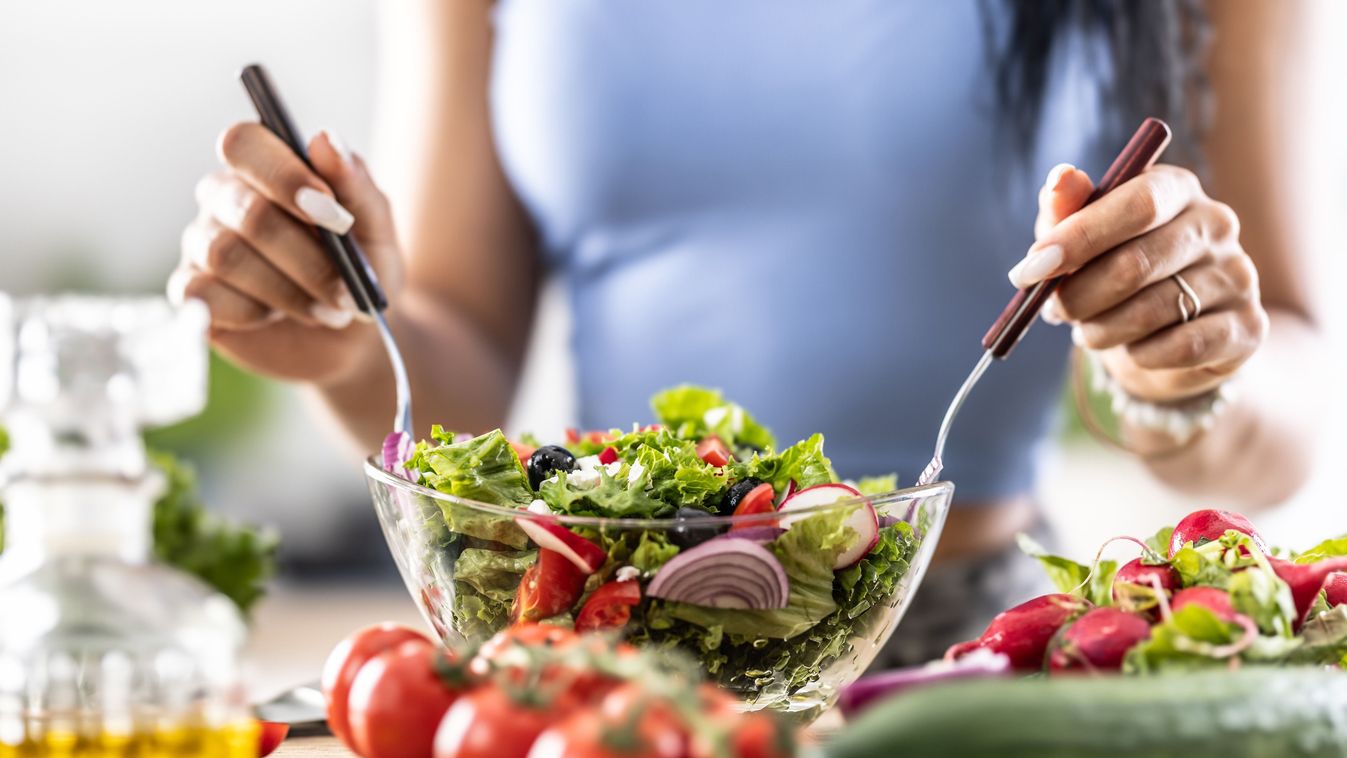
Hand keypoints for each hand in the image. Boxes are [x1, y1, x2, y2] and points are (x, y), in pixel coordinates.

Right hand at [168, 125, 403, 384]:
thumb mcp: (377, 231)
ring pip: (226, 255)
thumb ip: (356, 185)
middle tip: (347, 290)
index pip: (244, 143)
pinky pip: (201, 296)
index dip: (284, 175)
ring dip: (288, 291)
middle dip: (307, 258)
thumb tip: (325, 140)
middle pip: (247, 211)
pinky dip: (250, 313)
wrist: (355, 338)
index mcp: (266, 168)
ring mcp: (201, 243)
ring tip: (327, 310)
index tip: (333, 215)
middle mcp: (225, 198)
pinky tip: (275, 318)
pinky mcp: (191, 292)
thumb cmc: (362, 271)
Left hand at [1018, 163, 1267, 401]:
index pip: (1138, 203)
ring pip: (1151, 310)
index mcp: (1176, 188)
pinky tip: (1132, 349)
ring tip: (1087, 330)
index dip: (1079, 237)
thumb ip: (1066, 210)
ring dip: (1101, 329)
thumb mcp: (1079, 238)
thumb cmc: (1112, 271)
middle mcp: (1217, 224)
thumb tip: (1059, 178)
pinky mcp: (1248, 326)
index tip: (1030, 268)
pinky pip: (1181, 346)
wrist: (1168, 335)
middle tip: (1053, 310)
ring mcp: (1238, 274)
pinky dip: (1141, 354)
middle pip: (1136, 263)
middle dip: (1078, 295)